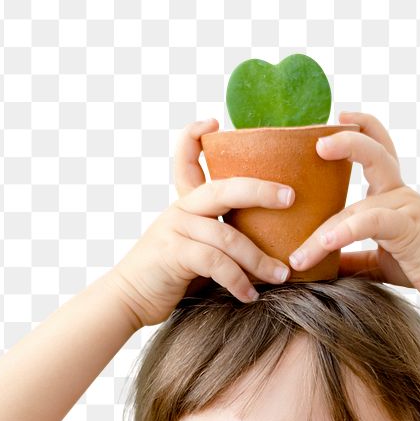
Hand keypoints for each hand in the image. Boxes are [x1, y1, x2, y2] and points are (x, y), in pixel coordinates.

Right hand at [111, 118, 294, 329]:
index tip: (211, 121)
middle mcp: (180, 210)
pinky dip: (237, 281)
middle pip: (223, 189)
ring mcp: (176, 230)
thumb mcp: (193, 250)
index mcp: (186, 205)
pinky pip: (215, 262)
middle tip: (290, 197)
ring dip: (259, 259)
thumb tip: (265, 244)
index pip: (186, 160)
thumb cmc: (168, 277)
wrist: (130, 299)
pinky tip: (249, 295)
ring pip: (227, 235)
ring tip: (281, 275)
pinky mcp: (173, 254)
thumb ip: (218, 240)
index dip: (193, 137)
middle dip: (260, 191)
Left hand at [286, 111, 419, 303]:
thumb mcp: (381, 260)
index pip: (379, 150)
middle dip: (346, 141)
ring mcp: (404, 207)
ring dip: (323, 231)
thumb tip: (324, 263)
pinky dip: (344, 232)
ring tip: (298, 253)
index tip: (340, 117)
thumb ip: (354, 257)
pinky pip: (370, 223)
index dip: (361, 128)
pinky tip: (323, 246)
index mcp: (394, 195)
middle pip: (374, 153)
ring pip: (358, 204)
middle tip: (318, 143)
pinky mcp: (406, 227)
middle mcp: (399, 194)